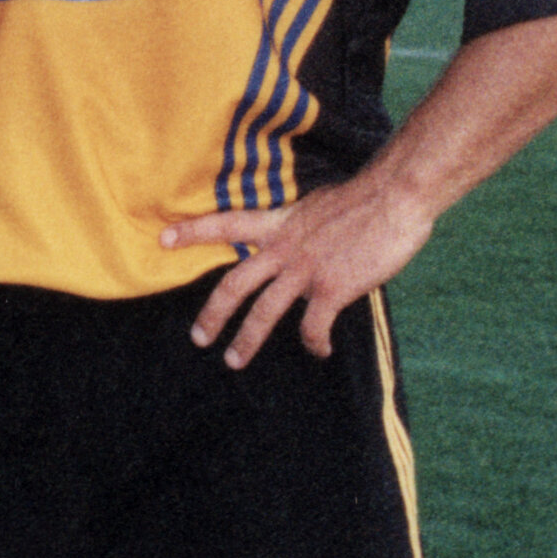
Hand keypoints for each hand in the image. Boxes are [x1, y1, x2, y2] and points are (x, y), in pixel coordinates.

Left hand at [161, 174, 434, 368]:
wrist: (394, 197)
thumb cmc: (365, 199)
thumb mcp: (316, 207)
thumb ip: (300, 230)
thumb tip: (300, 246)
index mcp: (279, 223)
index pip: (226, 223)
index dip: (192, 231)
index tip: (162, 239)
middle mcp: (284, 248)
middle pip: (234, 284)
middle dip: (212, 314)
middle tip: (198, 338)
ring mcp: (306, 270)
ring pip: (264, 312)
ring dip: (246, 340)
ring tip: (233, 360)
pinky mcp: (332, 289)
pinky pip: (314, 327)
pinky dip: (315, 344)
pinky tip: (320, 351)